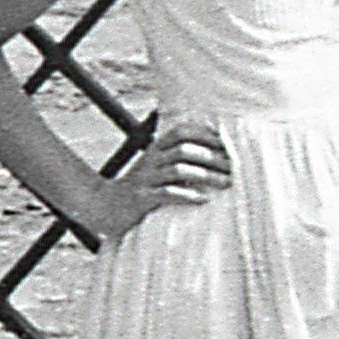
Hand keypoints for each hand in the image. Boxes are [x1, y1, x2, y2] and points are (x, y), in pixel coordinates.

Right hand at [87, 126, 230, 244]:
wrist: (104, 206)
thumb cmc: (140, 187)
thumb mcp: (155, 167)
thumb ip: (176, 157)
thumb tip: (213, 152)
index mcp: (155, 149)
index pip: (181, 131)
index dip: (205, 134)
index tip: (228, 144)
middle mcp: (150, 160)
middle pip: (184, 150)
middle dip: (212, 157)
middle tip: (233, 167)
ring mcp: (145, 179)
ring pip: (178, 171)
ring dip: (206, 176)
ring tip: (226, 183)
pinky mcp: (141, 199)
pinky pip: (166, 194)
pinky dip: (187, 195)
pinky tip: (203, 200)